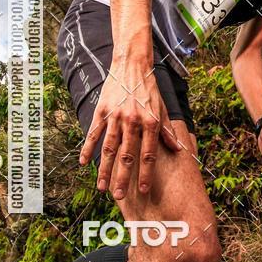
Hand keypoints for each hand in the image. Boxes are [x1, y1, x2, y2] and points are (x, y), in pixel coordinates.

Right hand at [79, 60, 180, 197]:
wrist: (132, 65)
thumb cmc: (149, 89)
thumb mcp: (161, 108)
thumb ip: (166, 130)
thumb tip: (177, 149)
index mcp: (149, 122)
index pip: (148, 154)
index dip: (146, 173)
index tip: (144, 190)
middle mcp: (133, 121)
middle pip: (127, 155)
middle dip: (123, 177)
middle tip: (120, 196)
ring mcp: (116, 116)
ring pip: (109, 148)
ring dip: (105, 169)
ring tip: (102, 187)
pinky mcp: (102, 111)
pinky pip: (94, 133)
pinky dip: (88, 148)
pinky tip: (84, 163)